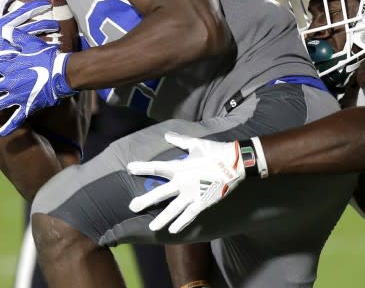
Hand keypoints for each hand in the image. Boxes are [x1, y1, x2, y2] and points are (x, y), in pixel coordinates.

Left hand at [0, 0, 73, 135]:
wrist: (63, 73)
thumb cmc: (48, 57)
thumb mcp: (31, 43)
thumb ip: (16, 37)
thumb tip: (4, 30)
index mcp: (9, 67)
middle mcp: (9, 83)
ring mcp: (17, 96)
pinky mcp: (27, 106)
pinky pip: (16, 119)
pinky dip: (8, 127)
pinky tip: (1, 134)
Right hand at [0, 0, 58, 61]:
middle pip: (23, 11)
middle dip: (37, 6)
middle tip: (47, 4)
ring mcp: (10, 39)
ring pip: (33, 26)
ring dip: (46, 24)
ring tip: (56, 25)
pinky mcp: (20, 51)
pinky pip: (38, 43)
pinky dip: (47, 42)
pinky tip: (55, 43)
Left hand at [127, 132, 245, 233]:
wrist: (235, 162)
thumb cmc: (215, 151)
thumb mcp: (196, 143)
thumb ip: (179, 140)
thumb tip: (167, 134)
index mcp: (179, 167)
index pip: (156, 167)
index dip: (142, 167)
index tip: (129, 168)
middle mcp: (182, 182)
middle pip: (159, 193)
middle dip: (145, 200)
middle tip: (132, 206)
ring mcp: (192, 194)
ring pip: (173, 209)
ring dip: (162, 218)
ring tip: (152, 227)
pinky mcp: (203, 202)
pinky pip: (190, 215)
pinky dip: (182, 223)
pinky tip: (173, 230)